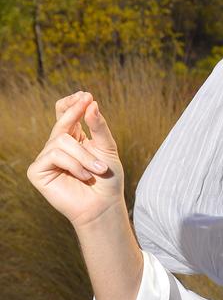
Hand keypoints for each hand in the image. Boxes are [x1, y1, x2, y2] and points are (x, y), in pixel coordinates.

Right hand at [27, 92, 124, 228]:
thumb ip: (99, 126)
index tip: (85, 94)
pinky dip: (74, 165)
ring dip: (84, 155)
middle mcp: (57, 146)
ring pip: (61, 141)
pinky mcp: (38, 171)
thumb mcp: (108, 148)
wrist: (103, 205)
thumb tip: (91, 103)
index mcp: (73, 139)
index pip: (65, 115)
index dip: (71, 104)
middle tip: (87, 101)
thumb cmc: (107, 179)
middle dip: (75, 113)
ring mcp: (46, 158)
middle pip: (61, 123)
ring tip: (99, 170)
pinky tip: (84, 176)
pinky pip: (54, 156)